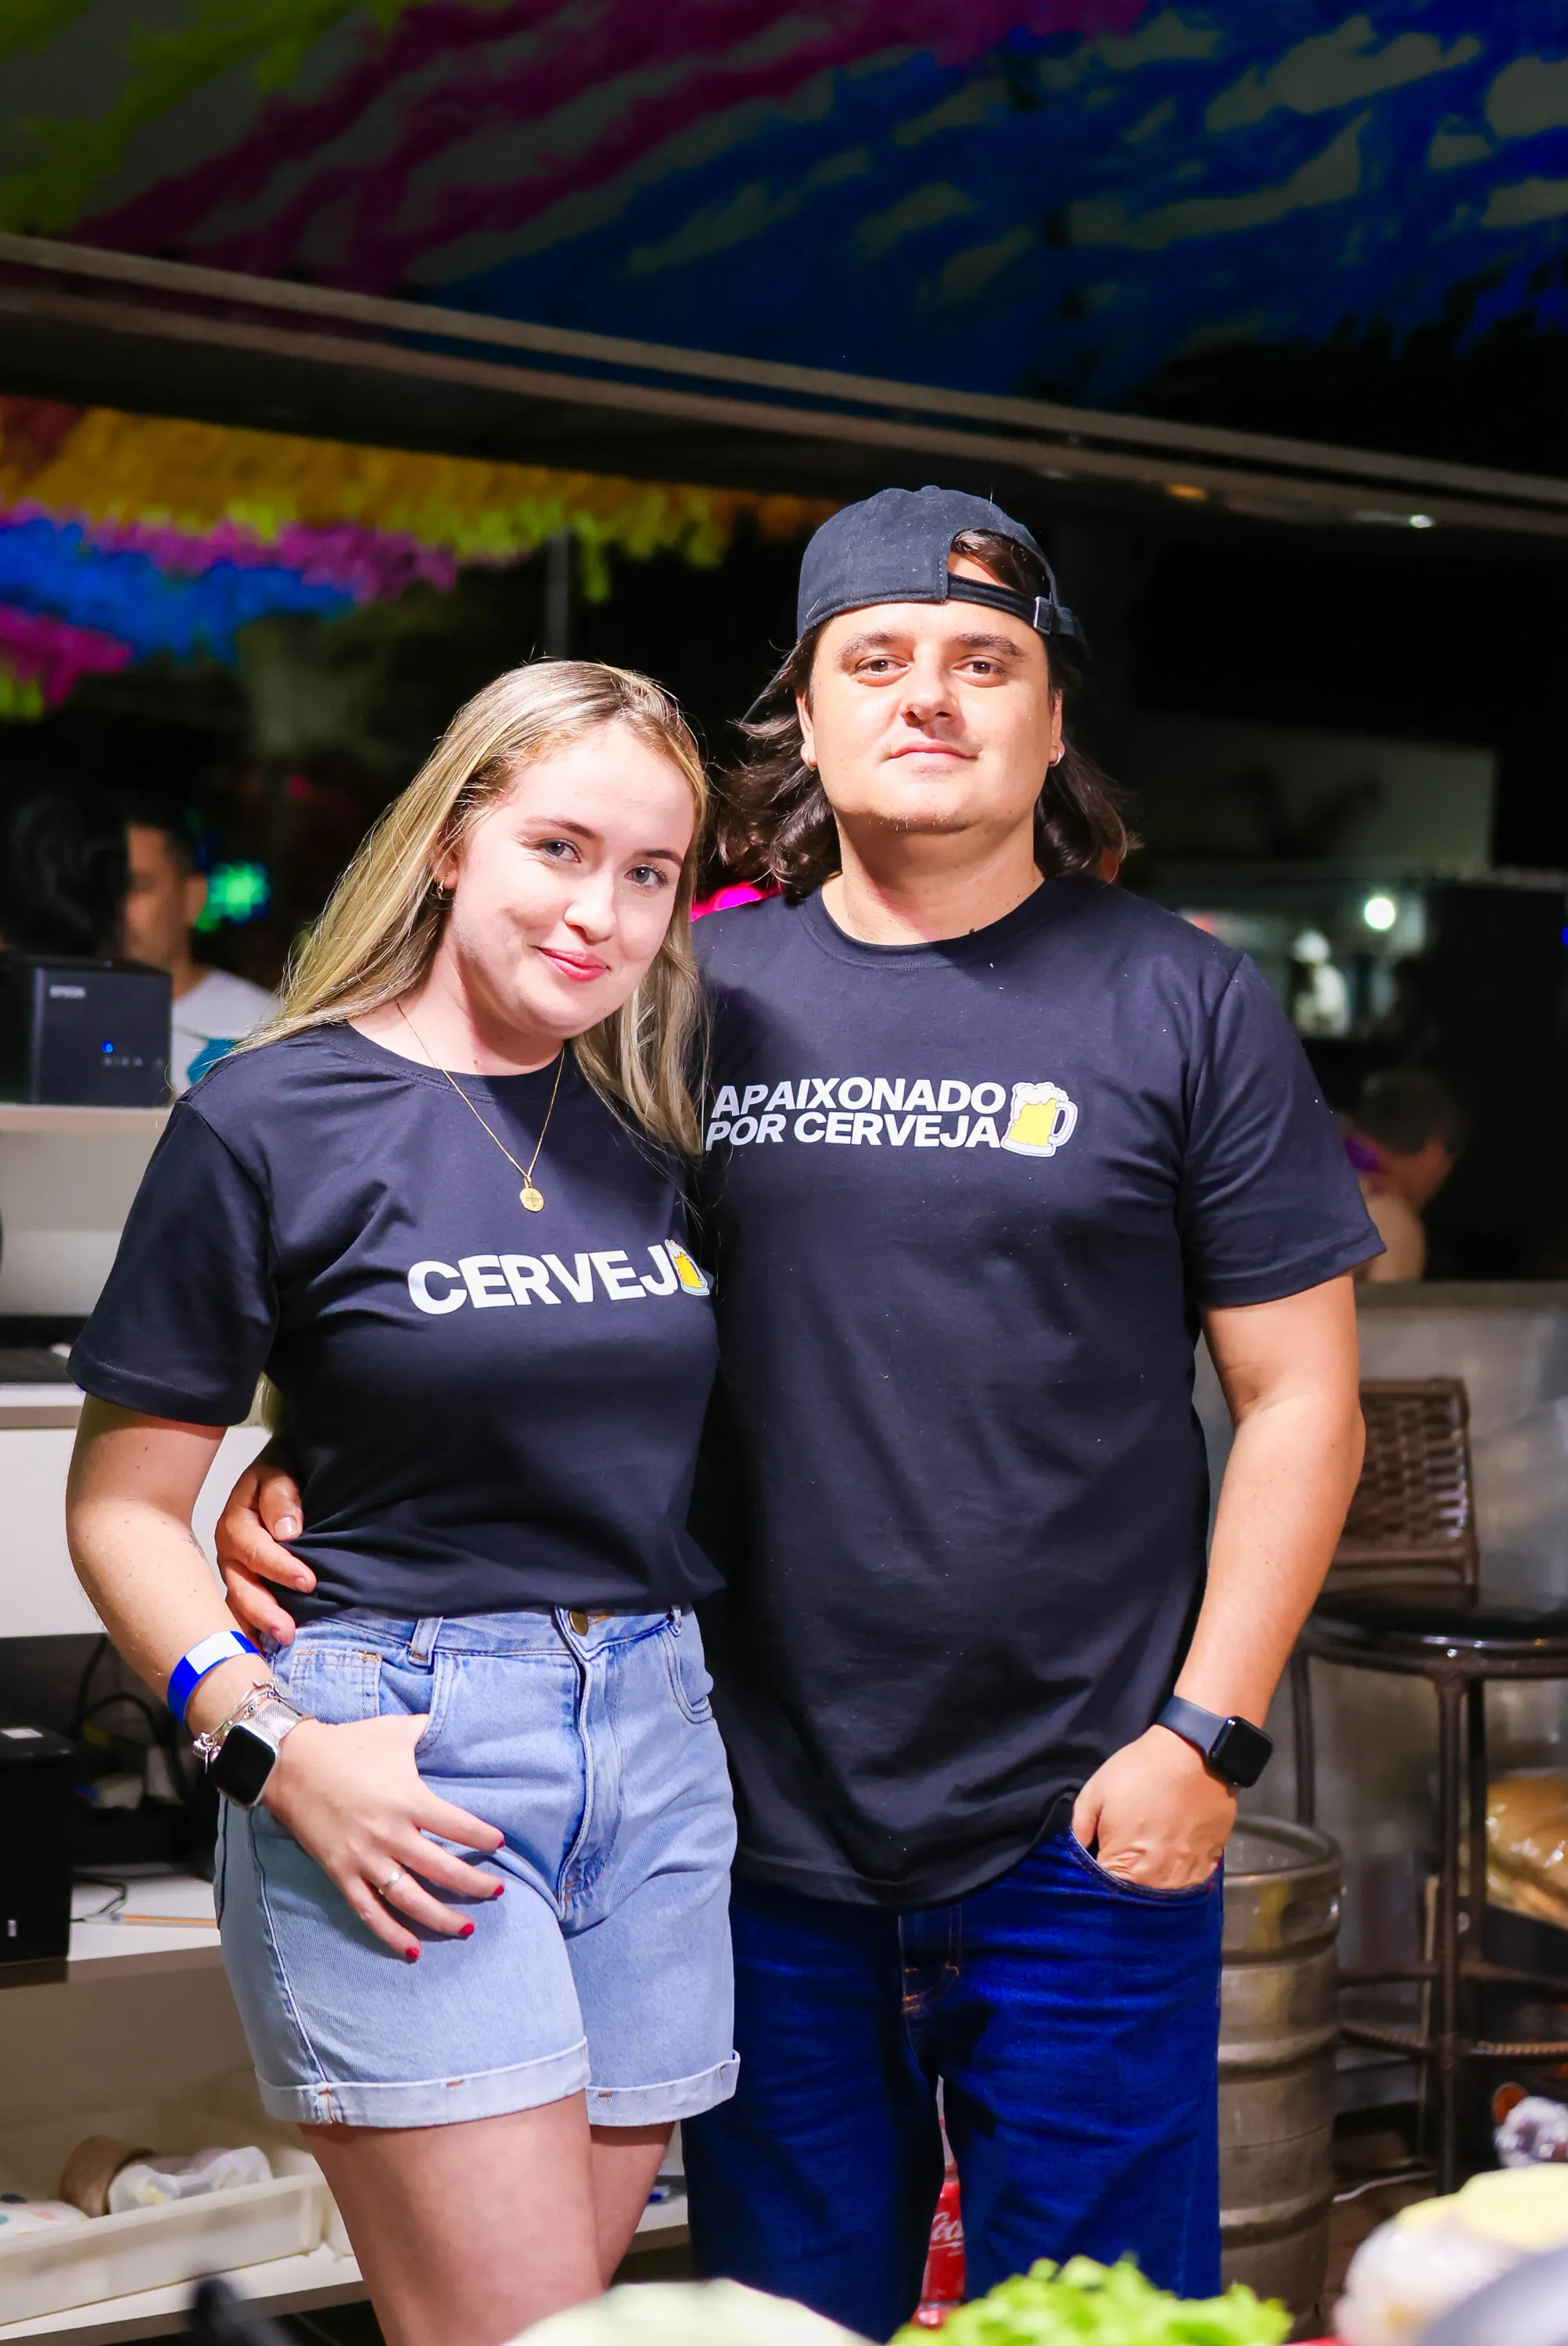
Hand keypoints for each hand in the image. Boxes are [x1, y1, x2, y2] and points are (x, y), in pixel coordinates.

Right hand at [218, 1458, 312, 1644]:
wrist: (281, 1471)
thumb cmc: (283, 1473)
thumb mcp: (279, 1471)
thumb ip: (281, 1496)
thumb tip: (287, 1531)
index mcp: (236, 1523)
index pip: (256, 1550)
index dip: (280, 1567)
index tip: (307, 1581)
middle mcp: (230, 1552)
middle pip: (242, 1585)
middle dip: (263, 1610)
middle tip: (288, 1631)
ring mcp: (235, 1572)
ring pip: (238, 1604)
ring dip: (256, 1627)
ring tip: (277, 1647)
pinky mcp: (244, 1585)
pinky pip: (242, 1612)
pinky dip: (251, 1632)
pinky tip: (263, 1653)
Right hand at [262, 1713, 504, 1959]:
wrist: (292, 1763)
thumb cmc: (349, 1744)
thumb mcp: (395, 1730)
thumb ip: (428, 1729)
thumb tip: (452, 1722)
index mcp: (409, 1799)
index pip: (459, 1826)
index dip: (483, 1838)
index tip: (500, 1844)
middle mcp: (391, 1835)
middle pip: (443, 1870)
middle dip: (475, 1884)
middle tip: (497, 1891)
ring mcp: (365, 1858)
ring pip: (411, 1899)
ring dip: (442, 1918)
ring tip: (467, 1928)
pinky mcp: (341, 1873)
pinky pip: (369, 1911)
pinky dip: (391, 1934)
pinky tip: (414, 1950)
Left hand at [1071, 1726, 1235, 1890]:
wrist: (1195, 1753)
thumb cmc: (1142, 1771)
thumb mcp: (1095, 1792)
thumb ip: (1079, 1829)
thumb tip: (1076, 1853)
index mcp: (1127, 1869)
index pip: (1102, 1894)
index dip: (1094, 1881)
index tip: (1094, 1865)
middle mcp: (1160, 1883)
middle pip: (1133, 1901)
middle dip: (1121, 1885)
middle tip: (1119, 1856)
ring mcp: (1188, 1877)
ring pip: (1160, 1897)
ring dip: (1149, 1882)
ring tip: (1145, 1854)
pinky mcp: (1209, 1867)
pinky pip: (1185, 1884)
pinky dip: (1174, 1874)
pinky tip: (1168, 1853)